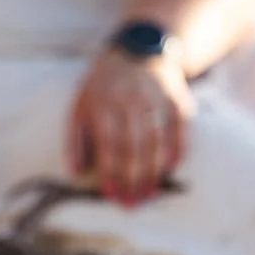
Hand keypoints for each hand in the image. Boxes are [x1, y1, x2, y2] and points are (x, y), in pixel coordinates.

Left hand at [67, 47, 194, 204]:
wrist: (136, 51)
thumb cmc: (102, 87)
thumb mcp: (80, 104)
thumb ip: (75, 138)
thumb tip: (74, 173)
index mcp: (102, 102)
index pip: (109, 143)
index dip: (111, 171)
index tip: (111, 194)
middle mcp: (130, 99)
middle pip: (133, 145)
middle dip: (132, 178)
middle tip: (131, 203)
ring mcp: (155, 97)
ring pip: (156, 140)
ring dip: (153, 171)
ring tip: (148, 194)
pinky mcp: (176, 96)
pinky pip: (180, 127)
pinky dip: (177, 149)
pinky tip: (170, 169)